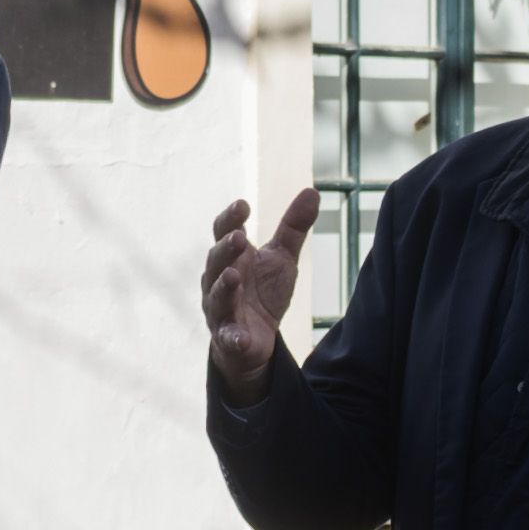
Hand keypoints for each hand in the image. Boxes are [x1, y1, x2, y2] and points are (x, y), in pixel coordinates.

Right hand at [203, 191, 318, 402]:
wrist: (257, 338)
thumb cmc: (263, 291)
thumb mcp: (282, 258)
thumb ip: (293, 227)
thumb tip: (312, 191)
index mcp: (232, 257)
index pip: (224, 232)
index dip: (230, 218)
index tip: (243, 205)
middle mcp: (218, 280)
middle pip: (216, 261)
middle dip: (225, 250)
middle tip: (239, 238)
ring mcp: (220, 309)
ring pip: (217, 296)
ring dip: (223, 287)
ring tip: (233, 277)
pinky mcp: (229, 337)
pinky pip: (228, 337)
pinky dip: (233, 338)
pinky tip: (241, 338)